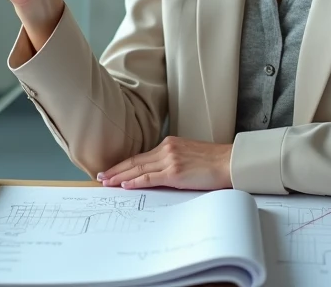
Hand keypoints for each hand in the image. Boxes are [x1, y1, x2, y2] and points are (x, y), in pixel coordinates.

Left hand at [98, 137, 232, 190]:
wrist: (230, 162)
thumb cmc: (214, 162)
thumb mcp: (189, 156)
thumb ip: (172, 161)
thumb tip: (159, 174)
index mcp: (170, 144)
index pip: (141, 155)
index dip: (124, 164)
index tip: (112, 169)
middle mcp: (167, 149)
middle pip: (135, 161)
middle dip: (116, 169)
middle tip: (100, 176)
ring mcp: (170, 160)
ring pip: (138, 169)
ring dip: (120, 177)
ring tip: (106, 182)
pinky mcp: (175, 172)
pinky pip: (149, 178)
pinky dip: (135, 182)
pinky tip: (125, 185)